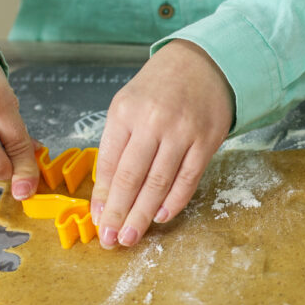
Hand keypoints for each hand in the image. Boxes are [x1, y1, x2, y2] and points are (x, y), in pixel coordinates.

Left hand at [90, 40, 232, 248]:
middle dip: (119, 214)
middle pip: (132, 178)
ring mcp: (182, 132)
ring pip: (159, 183)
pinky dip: (173, 202)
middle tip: (112, 240)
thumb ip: (118, 142)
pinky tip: (160, 216)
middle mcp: (153, 121)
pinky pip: (188, 179)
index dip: (103, 197)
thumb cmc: (160, 87)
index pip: (110, 164)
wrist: (204, 64)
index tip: (98, 221)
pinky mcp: (206, 141)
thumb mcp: (128, 104)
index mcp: (125, 112)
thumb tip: (108, 190)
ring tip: (131, 237)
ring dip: (143, 215)